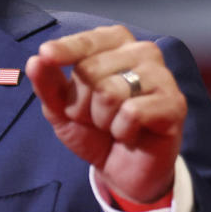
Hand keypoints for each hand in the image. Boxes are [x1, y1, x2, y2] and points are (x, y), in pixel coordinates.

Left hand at [25, 25, 185, 204]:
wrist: (121, 170)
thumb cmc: (93, 130)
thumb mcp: (61, 108)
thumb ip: (47, 83)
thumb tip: (36, 60)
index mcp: (115, 43)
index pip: (86, 41)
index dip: (65, 50)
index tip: (46, 54)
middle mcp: (141, 51)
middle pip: (90, 71)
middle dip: (83, 104)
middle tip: (97, 118)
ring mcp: (161, 75)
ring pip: (109, 92)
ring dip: (102, 120)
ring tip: (113, 126)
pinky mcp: (174, 103)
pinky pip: (131, 113)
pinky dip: (122, 131)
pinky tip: (130, 134)